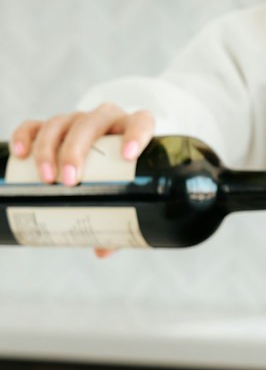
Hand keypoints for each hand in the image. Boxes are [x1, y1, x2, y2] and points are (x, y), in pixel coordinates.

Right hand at [10, 105, 155, 256]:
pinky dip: (25, 135)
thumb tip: (102, 250)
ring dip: (49, 148)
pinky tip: (20, 154)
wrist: (104, 154)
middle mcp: (105, 119)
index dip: (137, 133)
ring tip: (46, 178)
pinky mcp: (53, 125)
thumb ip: (120, 218)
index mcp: (132, 129)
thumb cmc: (120, 174)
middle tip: (70, 180)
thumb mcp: (125, 192)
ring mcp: (77, 120)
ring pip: (61, 123)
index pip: (141, 121)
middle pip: (91, 123)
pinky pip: (36, 124)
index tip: (128, 156)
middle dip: (77, 150)